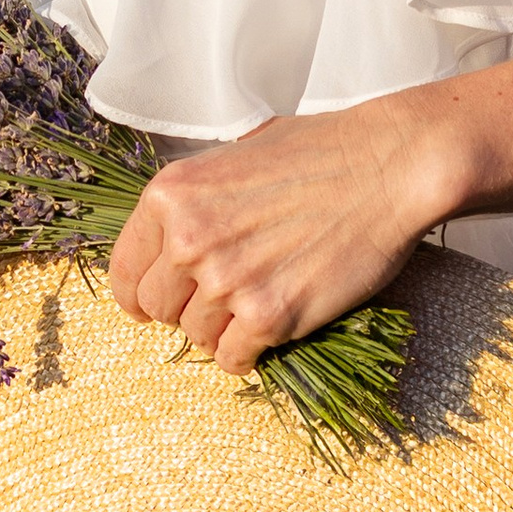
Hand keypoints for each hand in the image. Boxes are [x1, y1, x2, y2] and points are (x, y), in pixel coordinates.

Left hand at [107, 102, 450, 371]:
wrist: (388, 166)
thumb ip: (196, 198)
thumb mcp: (236, 155)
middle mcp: (188, 238)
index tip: (153, 306)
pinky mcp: (268, 315)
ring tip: (257, 305)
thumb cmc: (320, 152)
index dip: (139, 294)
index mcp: (171, 195)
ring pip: (195, 336)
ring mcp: (227, 280)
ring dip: (222, 330)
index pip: (124, 271)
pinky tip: (269, 332)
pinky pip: (232, 359)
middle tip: (223, 300)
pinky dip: (247, 355)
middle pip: (156, 309)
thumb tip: (172, 238)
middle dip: (185, 310)